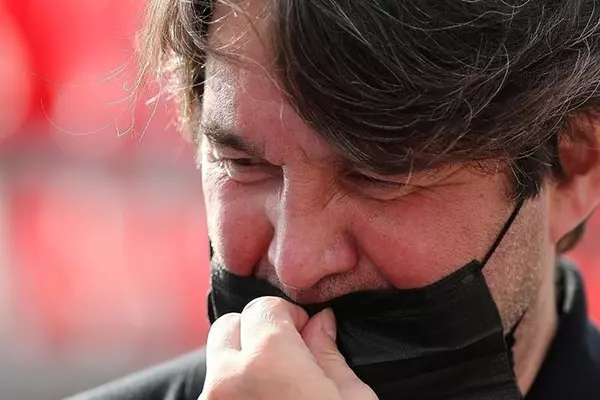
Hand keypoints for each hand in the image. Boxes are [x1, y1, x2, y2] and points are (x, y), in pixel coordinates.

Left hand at [199, 296, 377, 399]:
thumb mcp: (352, 399)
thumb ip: (328, 354)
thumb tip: (321, 323)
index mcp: (267, 361)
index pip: (263, 307)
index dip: (289, 316)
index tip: (306, 335)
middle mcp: (227, 379)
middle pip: (230, 326)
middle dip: (257, 331)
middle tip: (288, 356)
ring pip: (219, 359)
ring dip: (244, 359)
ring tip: (277, 383)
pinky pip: (216, 387)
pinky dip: (236, 384)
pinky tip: (265, 398)